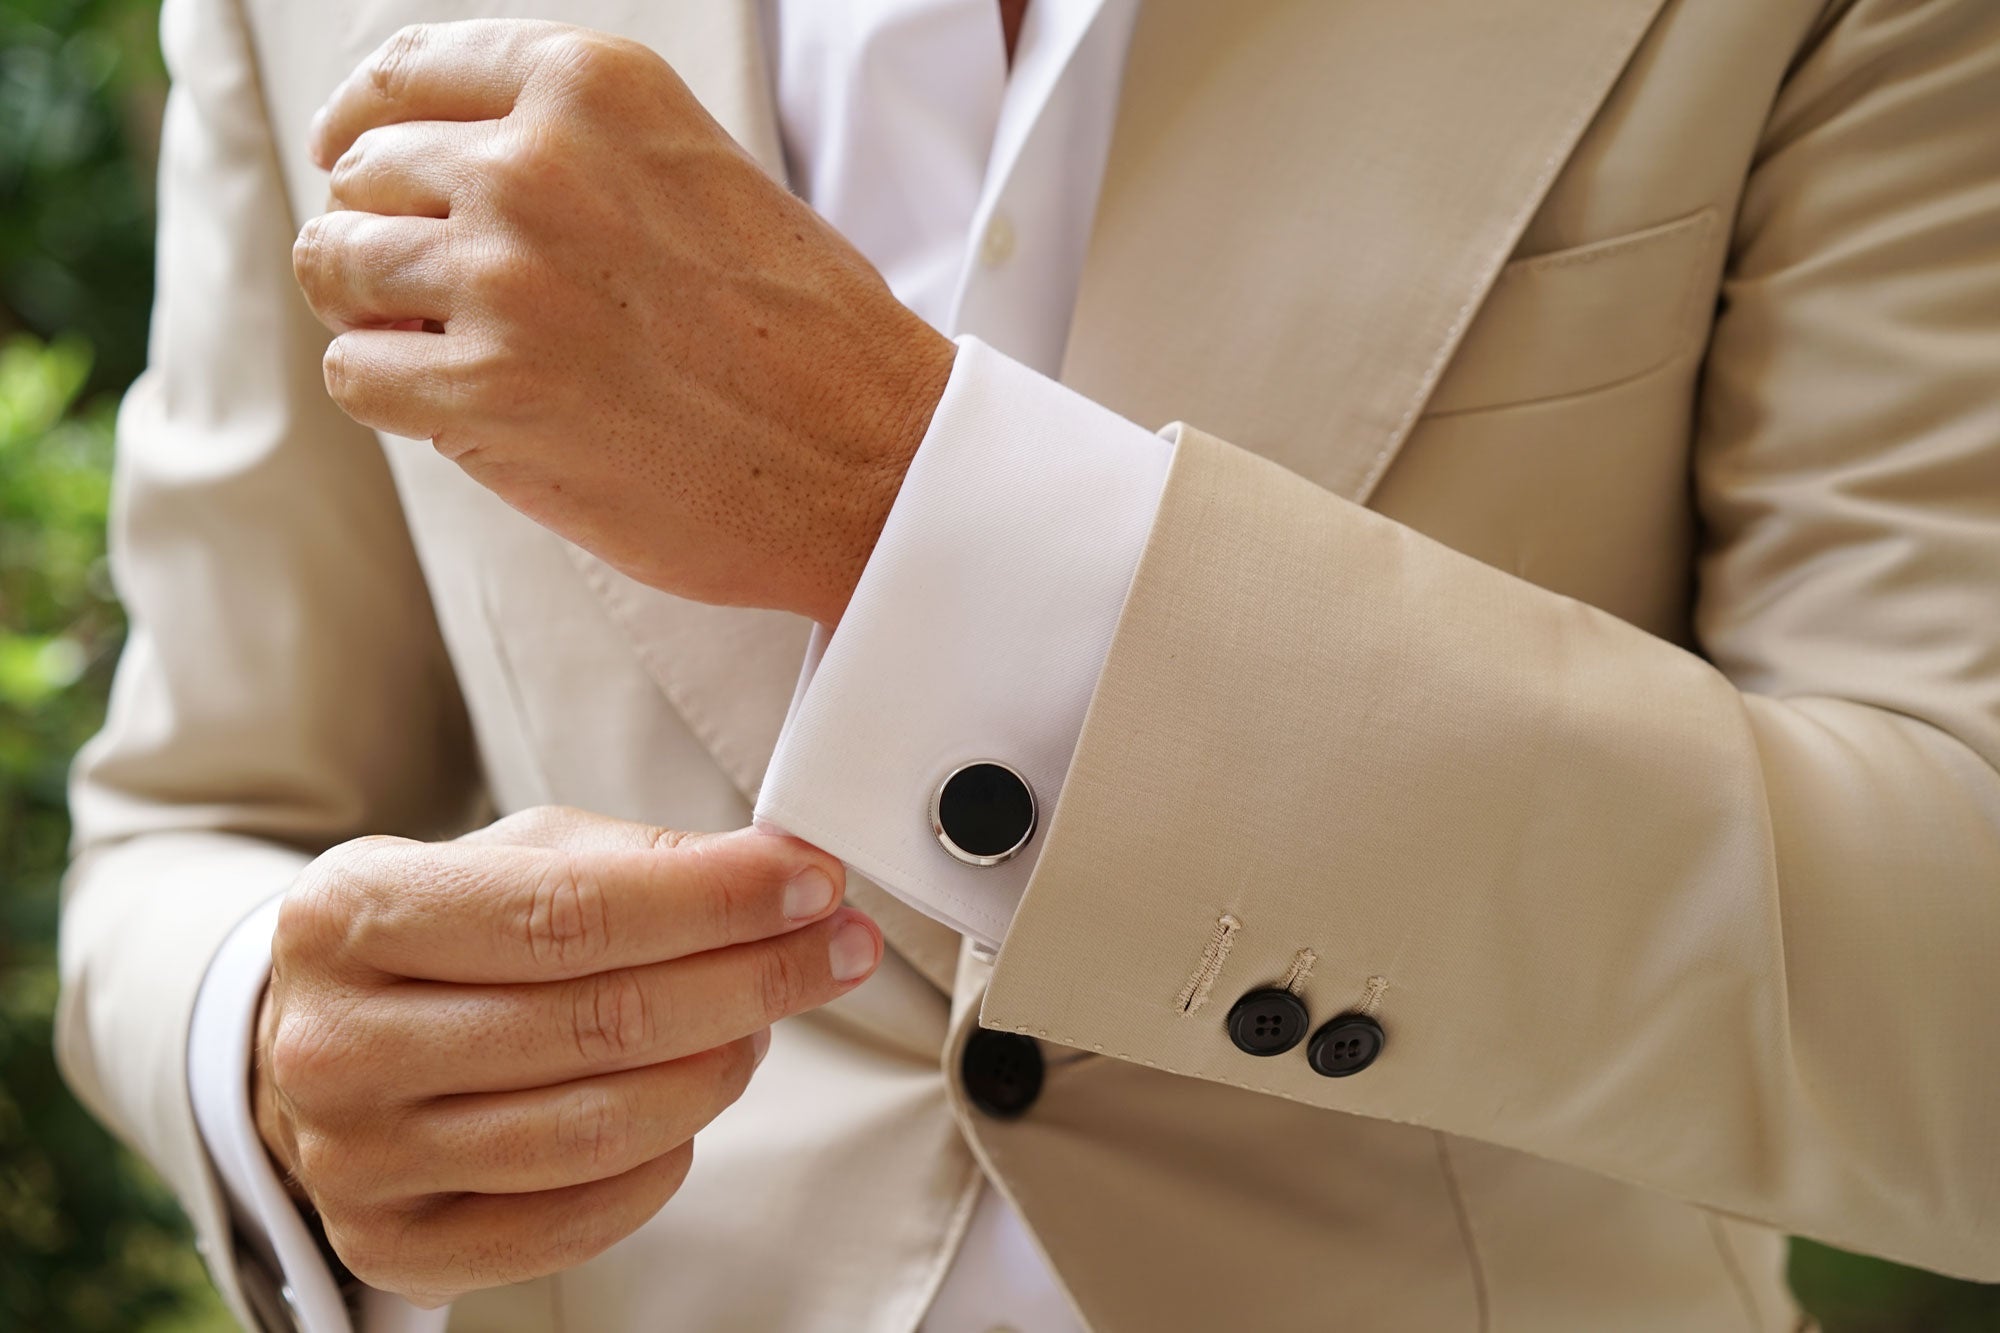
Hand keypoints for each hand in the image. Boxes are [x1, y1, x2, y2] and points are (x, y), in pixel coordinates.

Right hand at [252, 809, 880, 1305]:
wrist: (319, 1040)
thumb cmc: (438, 935)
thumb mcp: (510, 857)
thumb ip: (637, 859)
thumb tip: (778, 870)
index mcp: (350, 915)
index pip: (567, 913)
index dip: (711, 900)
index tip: (809, 882)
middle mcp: (336, 1045)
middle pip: (597, 1022)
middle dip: (752, 979)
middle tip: (835, 949)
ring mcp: (359, 1159)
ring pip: (598, 1128)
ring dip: (720, 1070)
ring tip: (764, 1021)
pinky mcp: (399, 1244)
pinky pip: (579, 1216)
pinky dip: (666, 1159)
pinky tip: (692, 1100)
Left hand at [291, 21, 955, 625]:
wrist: (871, 454)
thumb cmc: (804, 331)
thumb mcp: (695, 169)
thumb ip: (577, 149)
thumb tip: (438, 174)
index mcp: (592, 88)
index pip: (405, 75)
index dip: (361, 124)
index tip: (354, 163)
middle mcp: (535, 163)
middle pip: (362, 175)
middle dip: (382, 235)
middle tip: (440, 297)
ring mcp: (505, 277)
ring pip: (335, 267)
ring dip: (372, 315)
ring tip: (445, 354)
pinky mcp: (490, 392)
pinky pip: (355, 373)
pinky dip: (390, 395)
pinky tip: (459, 408)